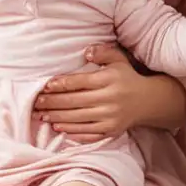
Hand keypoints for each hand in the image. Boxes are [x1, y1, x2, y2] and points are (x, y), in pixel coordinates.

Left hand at [34, 45, 158, 140]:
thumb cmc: (127, 78)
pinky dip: (71, 131)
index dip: (60, 84)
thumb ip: (103, 52)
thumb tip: (86, 52)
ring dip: (57, 118)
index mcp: (109, 80)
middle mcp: (110, 99)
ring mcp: (110, 117)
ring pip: (78, 118)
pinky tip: (58, 128)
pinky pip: (88, 133)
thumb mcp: (119, 60)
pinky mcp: (111, 131)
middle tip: (36, 103)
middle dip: (52, 103)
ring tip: (42, 116)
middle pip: (74, 101)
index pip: (79, 82)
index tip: (44, 87)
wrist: (148, 101)